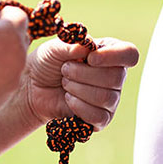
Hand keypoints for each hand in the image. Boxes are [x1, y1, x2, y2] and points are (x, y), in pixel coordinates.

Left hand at [23, 37, 139, 128]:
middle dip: (84, 74)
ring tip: (65, 84)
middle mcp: (115, 76)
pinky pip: (100, 117)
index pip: (129, 54)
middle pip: (116, 77)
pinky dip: (80, 107)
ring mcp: (110, 99)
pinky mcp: (101, 119)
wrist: (33, 87)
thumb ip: (73, 45)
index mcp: (110, 53)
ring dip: (78, 89)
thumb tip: (88, 48)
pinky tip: (68, 100)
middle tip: (65, 70)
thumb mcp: (55, 47)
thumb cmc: (47, 63)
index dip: (113, 57)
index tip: (90, 58)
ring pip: (106, 97)